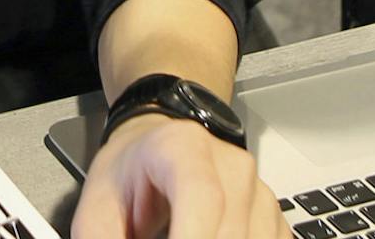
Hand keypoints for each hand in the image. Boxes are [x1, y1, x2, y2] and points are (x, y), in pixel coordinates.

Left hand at [72, 116, 289, 238]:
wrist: (158, 145)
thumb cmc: (132, 170)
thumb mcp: (99, 202)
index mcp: (183, 149)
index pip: (201, 197)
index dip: (192, 237)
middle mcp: (231, 166)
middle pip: (230, 234)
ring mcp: (259, 193)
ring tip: (174, 237)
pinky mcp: (274, 219)